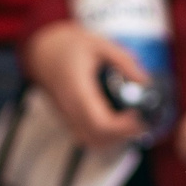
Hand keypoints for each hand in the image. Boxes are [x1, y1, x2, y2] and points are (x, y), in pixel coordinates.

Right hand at [20, 20, 148, 146]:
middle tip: (140, 120)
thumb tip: (144, 80)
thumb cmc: (67, 46)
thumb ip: (123, 60)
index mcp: (77, 90)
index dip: (123, 127)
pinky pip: (86, 137)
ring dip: (113, 139)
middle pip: (97, 138)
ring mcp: (67, 116)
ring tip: (130, 122)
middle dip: (123, 135)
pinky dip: (104, 137)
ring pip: (91, 142)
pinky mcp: (68, 119)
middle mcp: (70, 108)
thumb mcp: (99, 43)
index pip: (100, 123)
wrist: (41, 51)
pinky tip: (117, 123)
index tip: (139, 116)